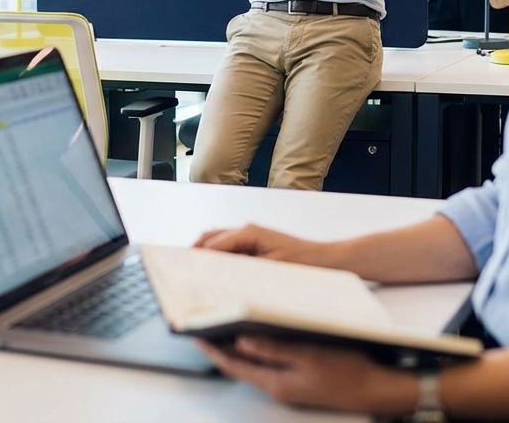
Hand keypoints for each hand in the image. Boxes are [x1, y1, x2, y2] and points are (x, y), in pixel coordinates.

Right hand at [194, 223, 337, 267]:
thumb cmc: (306, 265)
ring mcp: (249, 237)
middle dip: (192, 256)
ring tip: (191, 278)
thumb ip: (243, 270)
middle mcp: (246, 231)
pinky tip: (213, 278)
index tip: (182, 275)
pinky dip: (217, 261)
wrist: (328, 261)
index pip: (211, 245)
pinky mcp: (254, 246)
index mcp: (248, 233)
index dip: (194, 260)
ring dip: (203, 257)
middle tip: (180, 277)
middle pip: (207, 240)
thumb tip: (217, 275)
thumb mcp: (271, 272)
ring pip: (215, 243)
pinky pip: (228, 251)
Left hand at [197, 336, 414, 414]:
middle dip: (219, 345)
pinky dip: (258, 349)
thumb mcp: (310, 354)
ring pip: (253, 365)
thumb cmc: (348, 369)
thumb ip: (274, 349)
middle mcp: (277, 387)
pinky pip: (269, 364)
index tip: (193, 331)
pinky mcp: (297, 381)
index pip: (232, 365)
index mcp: (276, 383)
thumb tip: (240, 341)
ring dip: (237, 346)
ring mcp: (287, 386)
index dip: (211, 348)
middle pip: (238, 365)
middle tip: (203, 321)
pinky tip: (259, 333)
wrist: (377, 388)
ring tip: (223, 322)